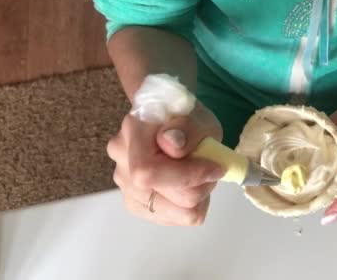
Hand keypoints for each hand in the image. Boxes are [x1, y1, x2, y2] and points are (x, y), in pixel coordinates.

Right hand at [107, 101, 223, 225]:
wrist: (179, 127)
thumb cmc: (189, 119)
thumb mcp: (199, 117)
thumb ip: (188, 128)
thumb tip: (172, 145)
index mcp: (133, 130)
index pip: (147, 170)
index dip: (185, 176)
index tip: (215, 168)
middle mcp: (121, 158)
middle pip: (158, 195)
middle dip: (197, 188)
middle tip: (214, 170)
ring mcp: (124, 183)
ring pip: (167, 211)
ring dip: (195, 199)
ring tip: (201, 177)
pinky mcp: (134, 202)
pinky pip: (168, 218)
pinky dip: (187, 208)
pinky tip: (190, 187)